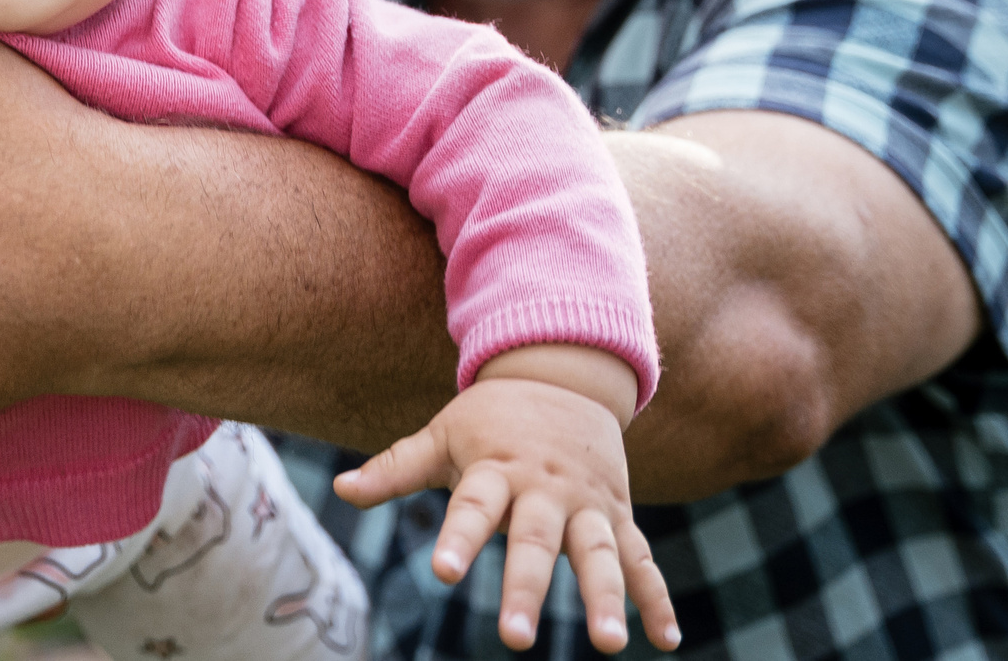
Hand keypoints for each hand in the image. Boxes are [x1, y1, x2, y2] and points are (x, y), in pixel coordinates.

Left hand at [334, 345, 677, 653]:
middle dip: (528, 588)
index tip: (443, 572)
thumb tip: (340, 489)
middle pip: (537, 541)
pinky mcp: (618, 515)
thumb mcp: (444, 433)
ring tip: (610, 644)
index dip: (459, 538)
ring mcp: (588, 504)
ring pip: (600, 553)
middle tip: (515, 639)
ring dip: (607, 597)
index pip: (474, 506)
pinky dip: (657, 598)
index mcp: (498, 468)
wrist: (564, 373)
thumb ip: (397, 467)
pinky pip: (642, 559)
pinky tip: (668, 641)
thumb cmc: (492, 418)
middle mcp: (546, 489)